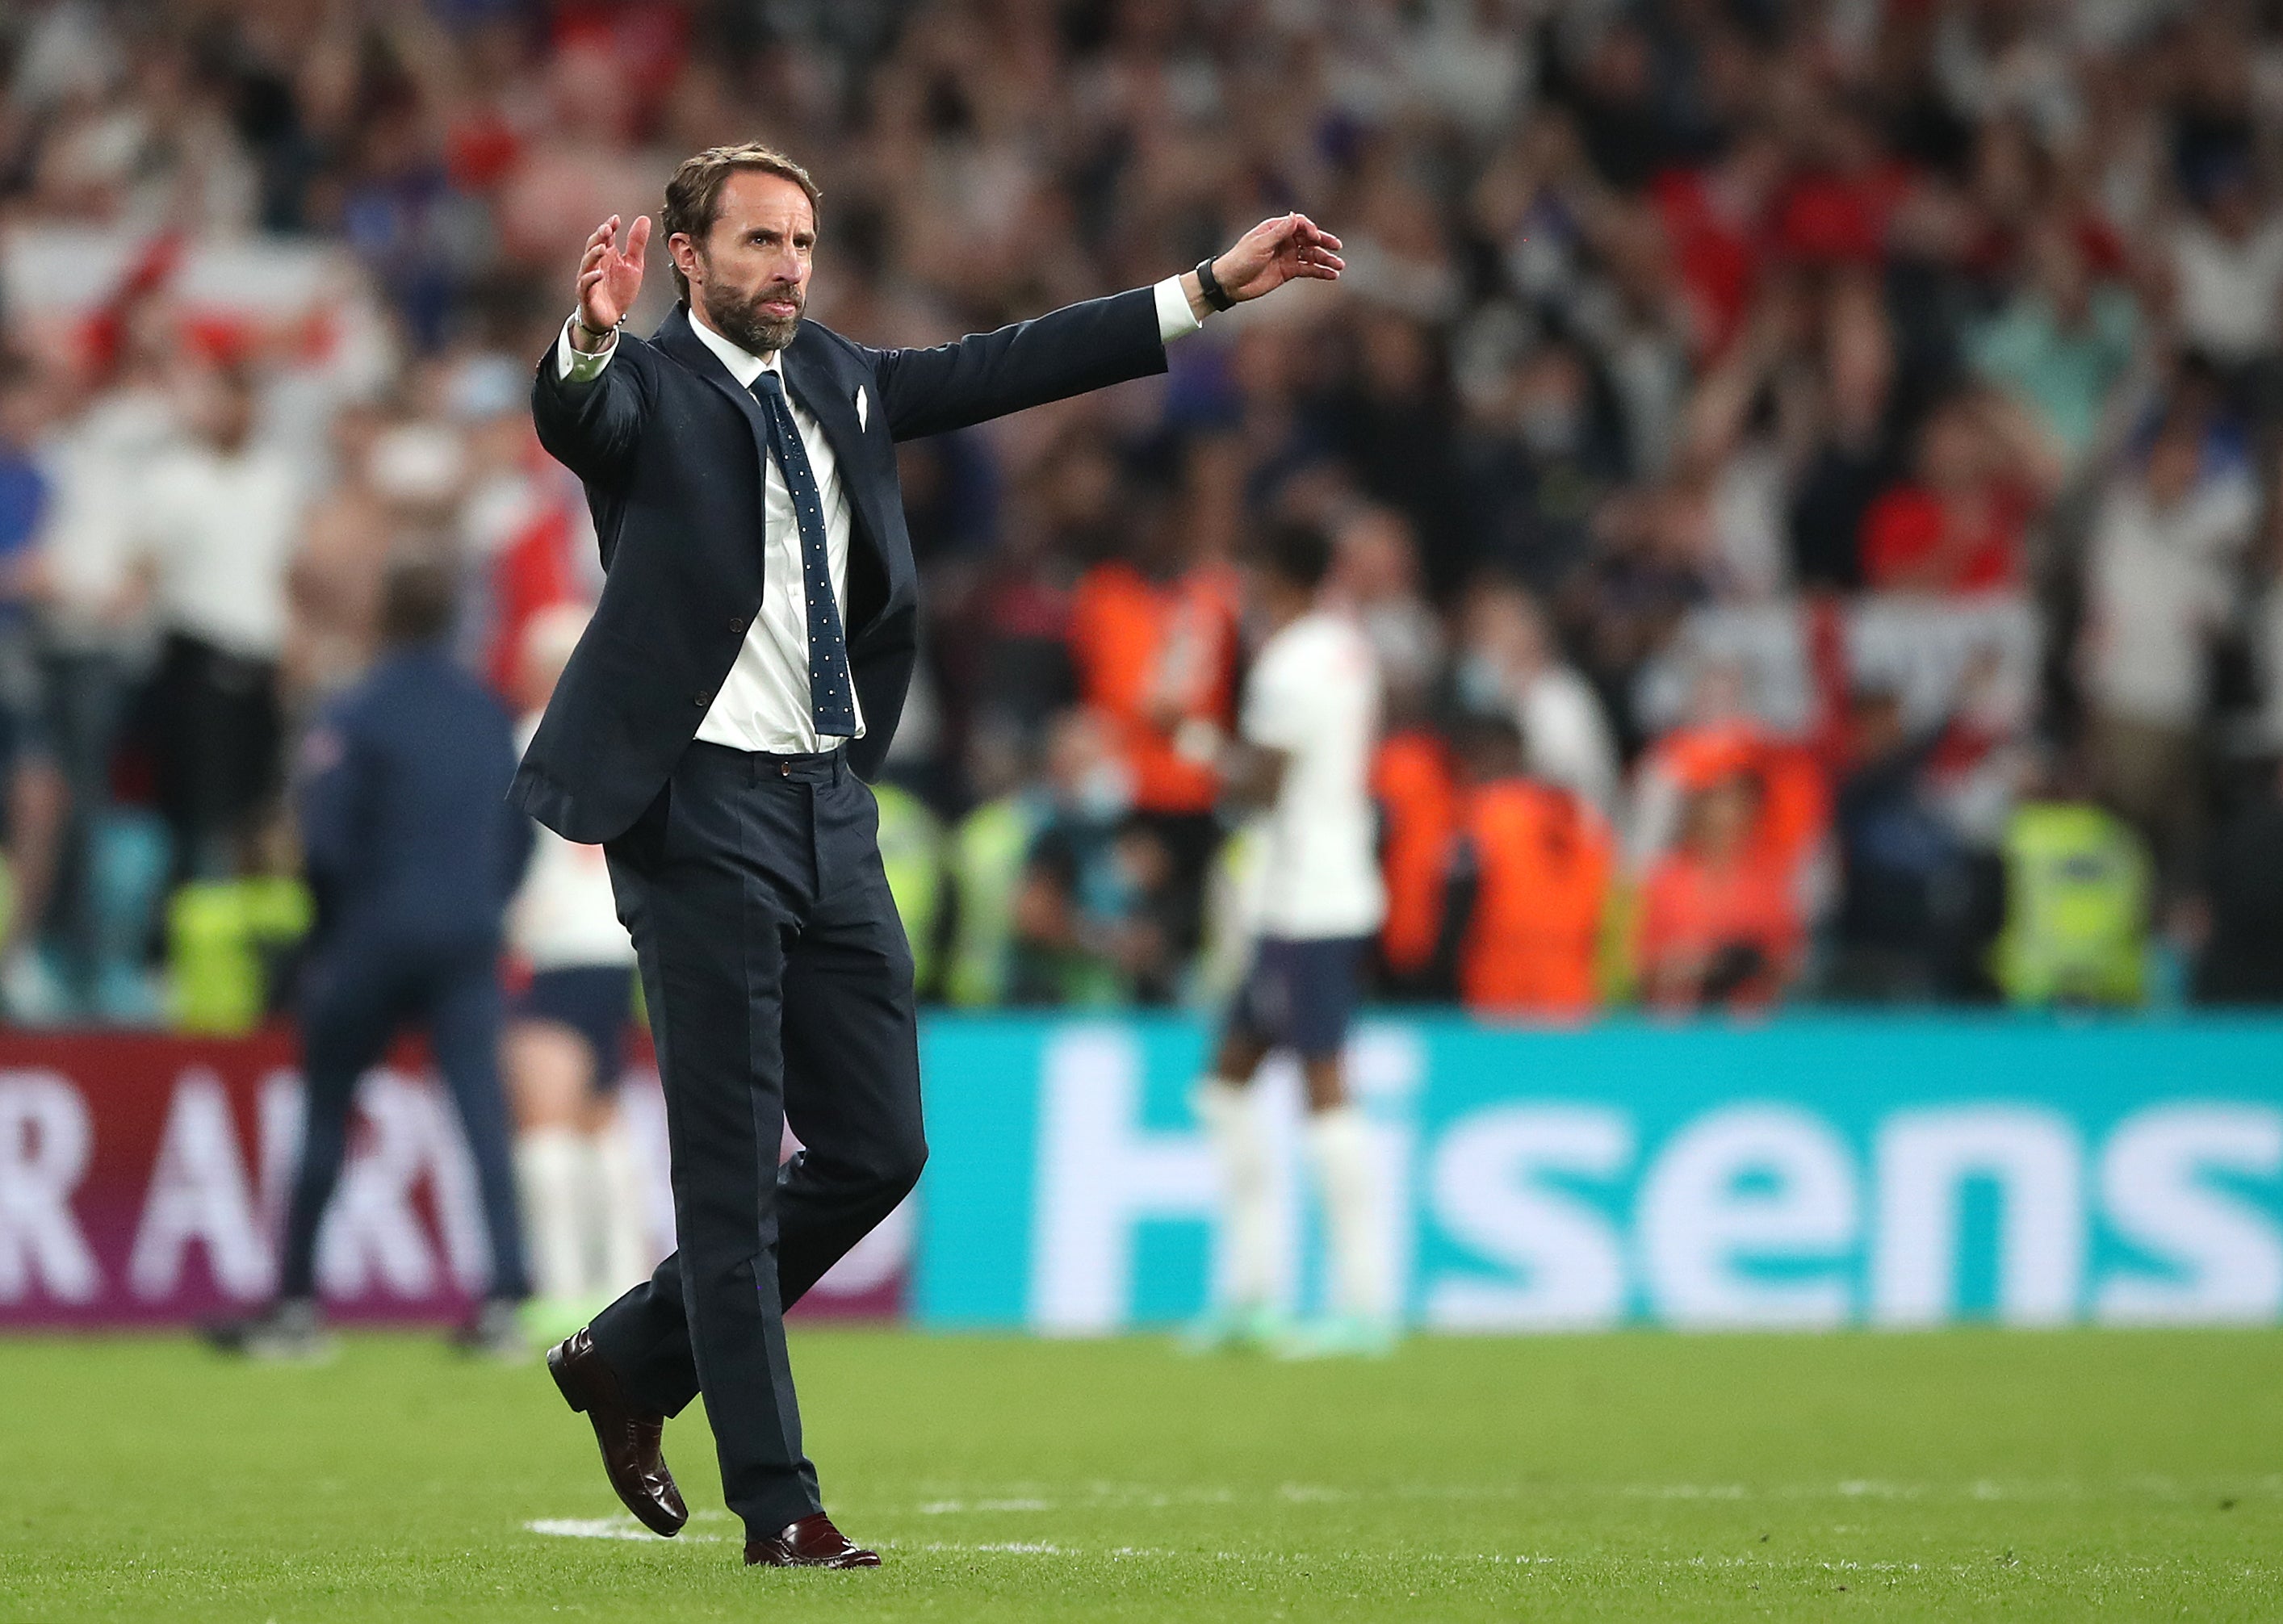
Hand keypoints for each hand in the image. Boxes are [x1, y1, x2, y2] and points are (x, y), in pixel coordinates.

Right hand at [574, 214, 649, 349]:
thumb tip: (644, 219)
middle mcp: (595, 263)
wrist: (612, 317)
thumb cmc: (619, 289)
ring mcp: (589, 278)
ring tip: (603, 248)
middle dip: (599, 237)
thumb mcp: (634, 264)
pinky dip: (591, 278)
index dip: (609, 227)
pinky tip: (599, 273)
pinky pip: (585, 284)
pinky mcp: (587, 294)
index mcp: (606, 254)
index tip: (616, 219)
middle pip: (593, 245)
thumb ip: (636, 243)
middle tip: (607, 229)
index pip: (605, 236)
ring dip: (593, 254)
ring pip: (587, 263)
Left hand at [1195, 213, 1343, 312]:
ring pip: (1311, 255)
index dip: (1309, 229)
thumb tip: (1295, 216)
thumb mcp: (1260, 245)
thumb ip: (1280, 232)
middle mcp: (1284, 240)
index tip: (1315, 238)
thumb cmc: (1241, 260)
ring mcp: (1287, 256)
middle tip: (1338, 247)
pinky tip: (1332, 275)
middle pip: (1309, 239)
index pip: (1299, 224)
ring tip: (1340, 266)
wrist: (1230, 283)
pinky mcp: (1288, 271)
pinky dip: (1320, 272)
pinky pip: (1308, 270)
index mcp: (1275, 229)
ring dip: (1326, 259)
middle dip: (1324, 242)